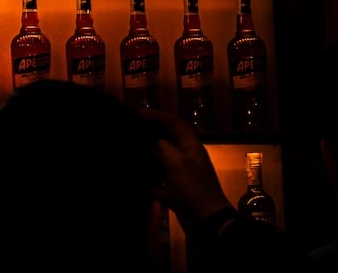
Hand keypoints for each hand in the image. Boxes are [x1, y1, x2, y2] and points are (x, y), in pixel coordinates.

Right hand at [140, 109, 231, 227]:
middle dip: (149, 135)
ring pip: (161, 160)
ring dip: (147, 158)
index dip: (156, 115)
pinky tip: (140, 184)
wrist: (208, 223)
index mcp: (191, 147)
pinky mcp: (177, 191)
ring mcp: (182, 175)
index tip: (136, 114)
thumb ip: (161, 147)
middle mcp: (187, 157)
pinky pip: (160, 181)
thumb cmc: (194, 189)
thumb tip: (147, 139)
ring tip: (129, 155)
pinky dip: (150, 182)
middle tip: (129, 133)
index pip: (174, 122)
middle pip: (167, 139)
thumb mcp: (177, 163)